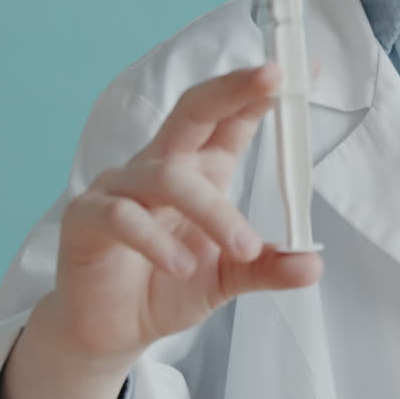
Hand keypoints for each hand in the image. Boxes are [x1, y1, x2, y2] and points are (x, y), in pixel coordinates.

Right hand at [48, 61, 323, 360]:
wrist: (108, 331)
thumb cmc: (167, 287)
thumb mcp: (229, 277)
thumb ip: (268, 267)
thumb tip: (312, 264)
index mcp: (200, 168)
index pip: (232, 118)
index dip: (262, 92)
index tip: (305, 67)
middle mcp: (160, 165)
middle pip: (194, 110)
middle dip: (233, 89)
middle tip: (273, 79)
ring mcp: (119, 187)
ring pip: (168, 177)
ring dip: (213, 210)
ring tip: (243, 248)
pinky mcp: (86, 218)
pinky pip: (123, 217)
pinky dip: (158, 241)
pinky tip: (184, 266)